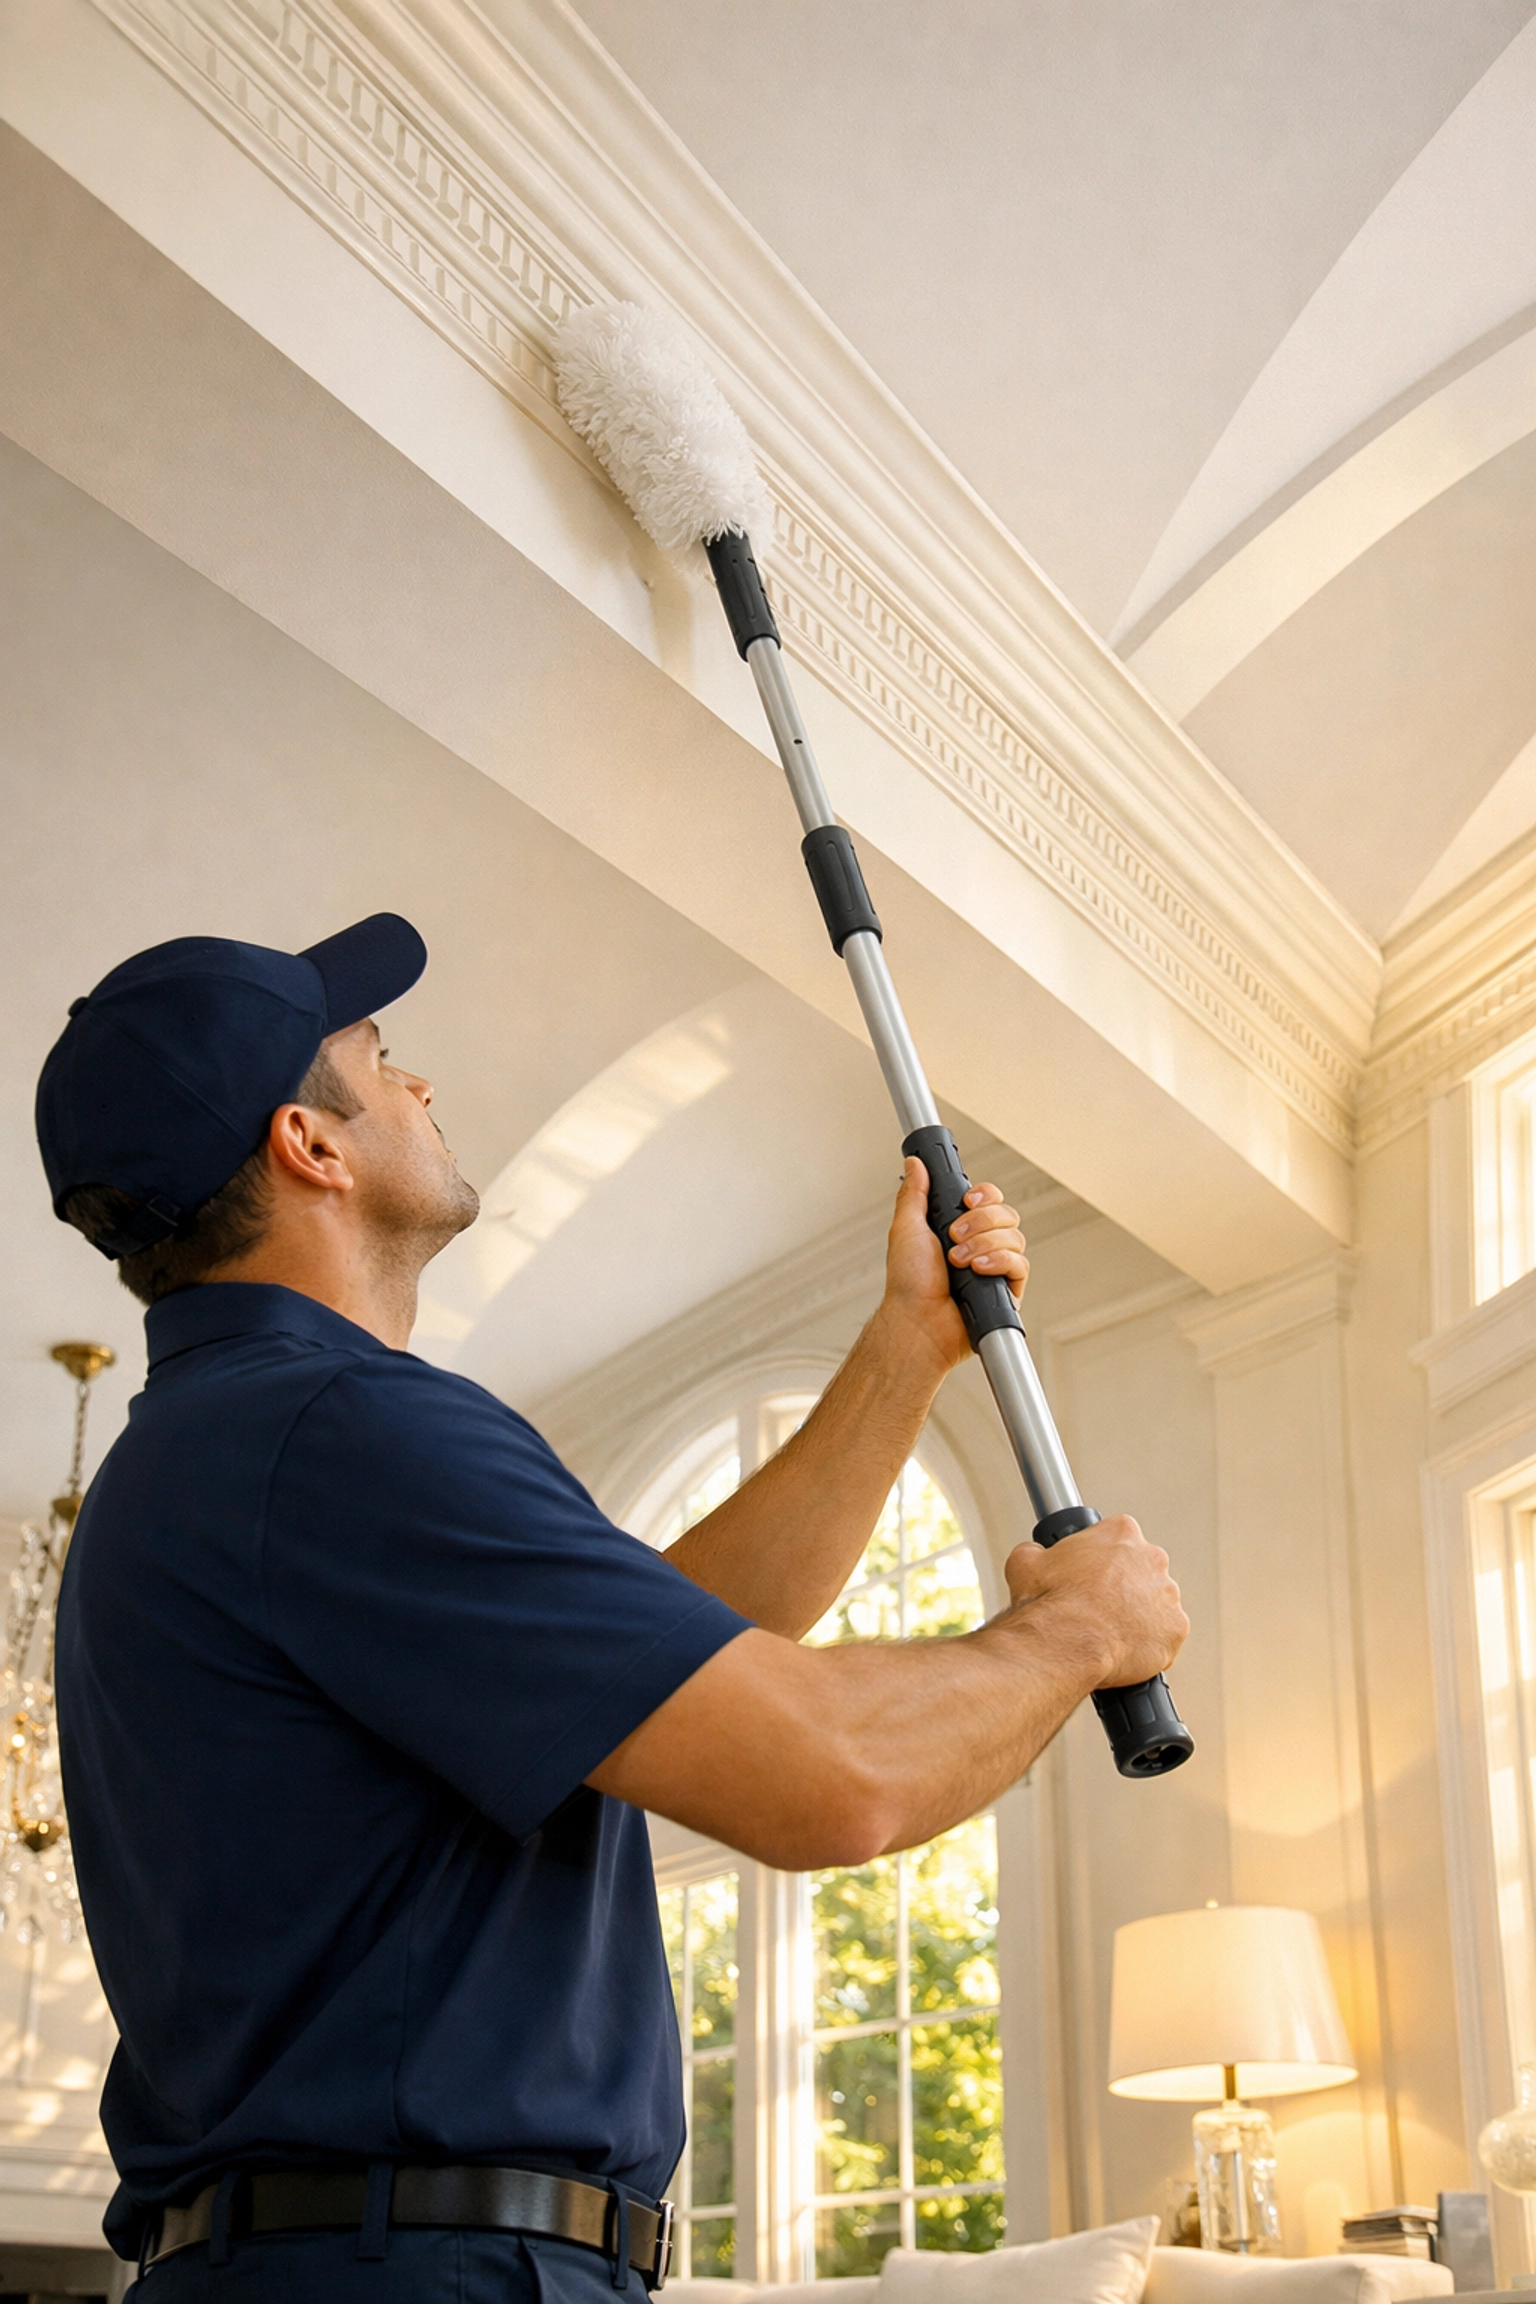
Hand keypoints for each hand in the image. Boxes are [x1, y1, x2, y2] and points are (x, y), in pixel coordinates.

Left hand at [877, 1157, 1029, 1373]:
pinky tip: (978, 1270)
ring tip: (959, 1261)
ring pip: (1014, 1237)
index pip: (989, 1200)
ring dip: (984, 1244)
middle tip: (954, 1236)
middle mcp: (981, 1246)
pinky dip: (999, 1262)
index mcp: (960, 1229)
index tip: (967, 1200)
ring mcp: (995, 1268)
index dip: (984, 1196)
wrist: (918, 1321)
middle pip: (1006, 1214)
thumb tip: (914, 1165)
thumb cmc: (908, 1285)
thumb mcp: (907, 1229)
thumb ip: (915, 1194)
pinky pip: (1020, 1264)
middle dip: (981, 1221)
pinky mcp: (1007, 1291)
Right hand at [1001, 1515, 1186, 1687]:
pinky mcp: (1174, 1630)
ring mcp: (1167, 1596)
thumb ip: (1039, 1551)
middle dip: (1125, 1586)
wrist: (1064, 1642)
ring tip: (1110, 1631)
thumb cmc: (1050, 1603)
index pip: (1119, 1536)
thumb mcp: (1026, 1561)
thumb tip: (1035, 1556)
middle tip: (1100, 1604)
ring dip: (1139, 1616)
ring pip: (1156, 1604)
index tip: (1093, 1573)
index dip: (1103, 1558)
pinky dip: (1149, 1645)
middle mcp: (1151, 1559)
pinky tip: (1124, 1649)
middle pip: (1142, 1569)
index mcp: (1121, 1533)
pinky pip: (1164, 1637)